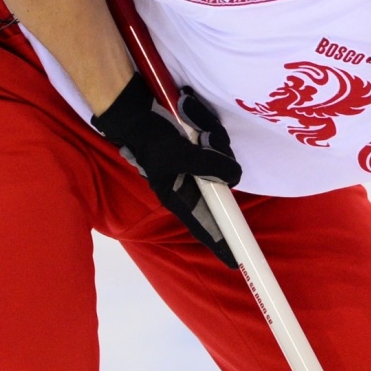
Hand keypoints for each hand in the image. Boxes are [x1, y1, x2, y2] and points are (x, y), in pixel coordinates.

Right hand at [92, 76, 241, 265]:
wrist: (135, 109)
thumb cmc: (150, 138)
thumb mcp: (179, 155)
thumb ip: (208, 167)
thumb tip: (233, 176)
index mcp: (180, 196)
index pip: (204, 225)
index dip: (220, 241)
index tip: (234, 262)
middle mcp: (191, 184)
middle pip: (223, 182)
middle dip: (217, 156)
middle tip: (204, 140)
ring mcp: (197, 165)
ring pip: (223, 157)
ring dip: (210, 135)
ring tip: (192, 122)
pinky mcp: (200, 147)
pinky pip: (217, 140)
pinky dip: (206, 124)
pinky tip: (190, 111)